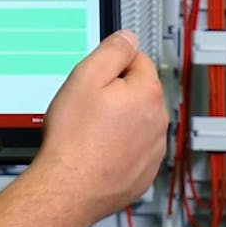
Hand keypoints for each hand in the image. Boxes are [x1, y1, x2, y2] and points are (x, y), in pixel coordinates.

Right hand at [30, 30, 166, 220]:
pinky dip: (119, 148)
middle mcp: (158, 122)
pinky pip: (134, 150)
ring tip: (89, 131)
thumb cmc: (73, 138)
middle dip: (116, 94)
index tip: (95, 77)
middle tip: (87, 106)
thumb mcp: (85, 77)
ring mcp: (153, 151)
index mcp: (147, 94)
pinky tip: (96, 151)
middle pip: (138, 92)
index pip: (138, 60)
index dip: (112, 64)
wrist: (68, 188)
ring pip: (137, 122)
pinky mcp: (144, 173)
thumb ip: (111, 51)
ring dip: (119, 122)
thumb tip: (128, 38)